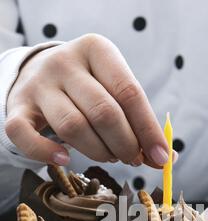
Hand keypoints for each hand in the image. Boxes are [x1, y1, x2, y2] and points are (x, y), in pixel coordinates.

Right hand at [6, 34, 175, 167]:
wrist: (39, 75)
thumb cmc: (87, 89)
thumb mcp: (114, 91)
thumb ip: (138, 121)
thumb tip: (166, 159)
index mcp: (97, 50)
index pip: (129, 92)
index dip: (148, 130)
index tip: (160, 158)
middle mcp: (65, 63)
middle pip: (104, 112)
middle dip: (126, 145)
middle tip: (132, 158)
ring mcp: (39, 84)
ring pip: (73, 127)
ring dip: (98, 152)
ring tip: (109, 156)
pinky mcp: (17, 107)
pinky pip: (27, 135)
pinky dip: (46, 153)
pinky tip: (64, 160)